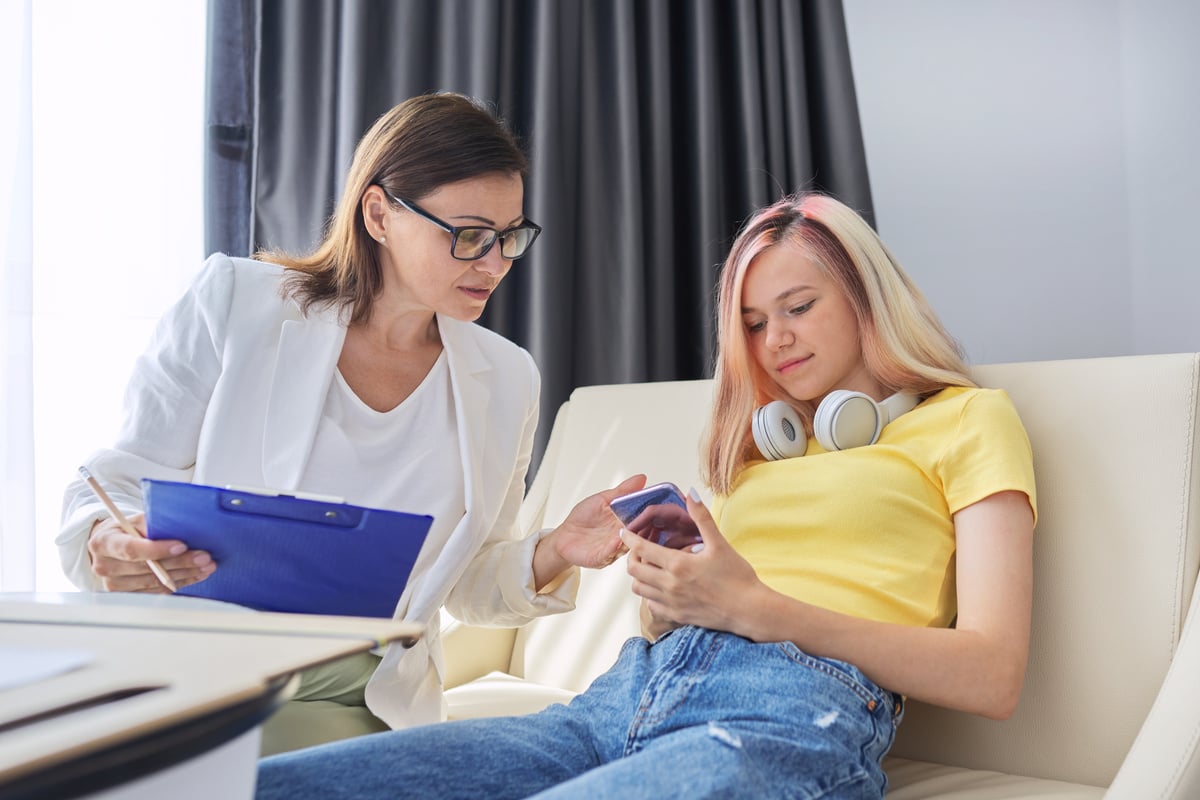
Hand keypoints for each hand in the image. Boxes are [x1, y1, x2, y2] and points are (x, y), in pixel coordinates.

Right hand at [87, 514, 216, 592]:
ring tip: (206, 565)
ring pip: (155, 582)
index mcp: (103, 542)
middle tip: (204, 557)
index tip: (182, 545)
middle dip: (180, 562)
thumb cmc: (125, 529)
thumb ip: (152, 523)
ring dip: (185, 574)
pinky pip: (157, 591)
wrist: (110, 545)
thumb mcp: (135, 519)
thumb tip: (182, 527)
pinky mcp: (128, 595)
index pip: (131, 549)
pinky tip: (196, 574)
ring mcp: (114, 584)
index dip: (157, 549)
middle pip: (146, 568)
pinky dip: (180, 582)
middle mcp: (104, 566)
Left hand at [548, 474, 647, 568]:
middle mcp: (623, 537)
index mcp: (626, 522)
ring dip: (632, 538)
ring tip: (635, 529)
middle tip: (651, 518)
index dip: (652, 513)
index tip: (660, 506)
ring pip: (628, 545)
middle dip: (646, 527)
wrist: (564, 536)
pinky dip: (614, 547)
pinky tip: (617, 540)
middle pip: (640, 533)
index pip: (644, 519)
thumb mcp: (603, 500)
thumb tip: (642, 478)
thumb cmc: (583, 518)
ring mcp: (614, 549)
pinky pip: (610, 553)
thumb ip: (622, 491)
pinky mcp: (602, 558)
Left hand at [622, 490, 763, 634]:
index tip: (624, 532)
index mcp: (678, 564)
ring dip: (639, 576)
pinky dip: (649, 594)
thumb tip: (691, 494)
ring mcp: (672, 602)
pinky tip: (661, 586)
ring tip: (648, 567)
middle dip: (631, 556)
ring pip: (639, 589)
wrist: (749, 610)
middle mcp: (670, 585)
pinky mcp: (677, 616)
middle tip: (637, 549)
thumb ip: (702, 518)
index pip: (642, 549)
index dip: (629, 538)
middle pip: (634, 570)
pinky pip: (651, 605)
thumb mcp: (720, 544)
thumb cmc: (738, 577)